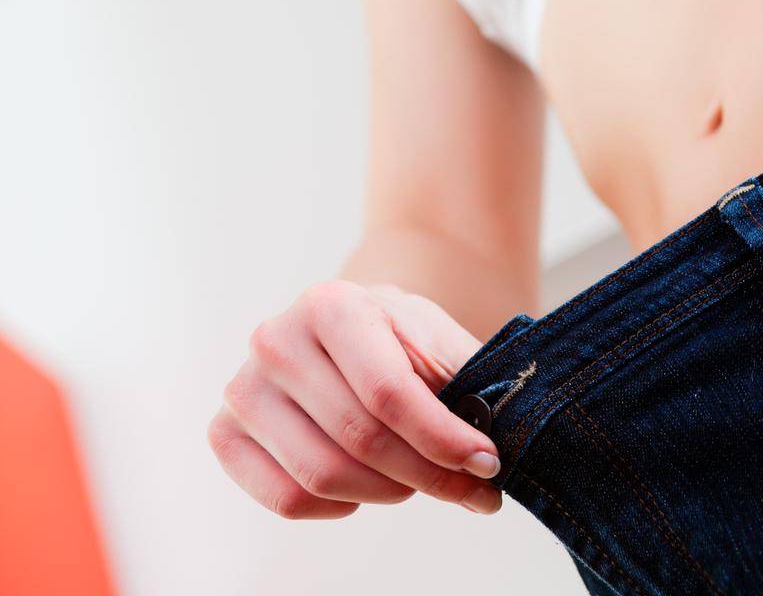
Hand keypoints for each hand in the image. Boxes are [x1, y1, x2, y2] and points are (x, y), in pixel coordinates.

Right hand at [207, 280, 503, 519]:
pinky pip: (287, 500)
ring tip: (416, 477)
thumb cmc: (397, 338)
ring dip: (387, 491)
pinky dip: (339, 506)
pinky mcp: (225, 432)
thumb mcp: (437, 341)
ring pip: (323, 477)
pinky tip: (365, 483)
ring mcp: (242, 386)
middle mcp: (275, 338)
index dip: (443, 439)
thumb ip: (466, 387)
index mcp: (330, 303)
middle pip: (359, 440)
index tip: (488, 465)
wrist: (348, 327)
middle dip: (426, 474)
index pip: (388, 392)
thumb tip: (491, 454)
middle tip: (468, 487)